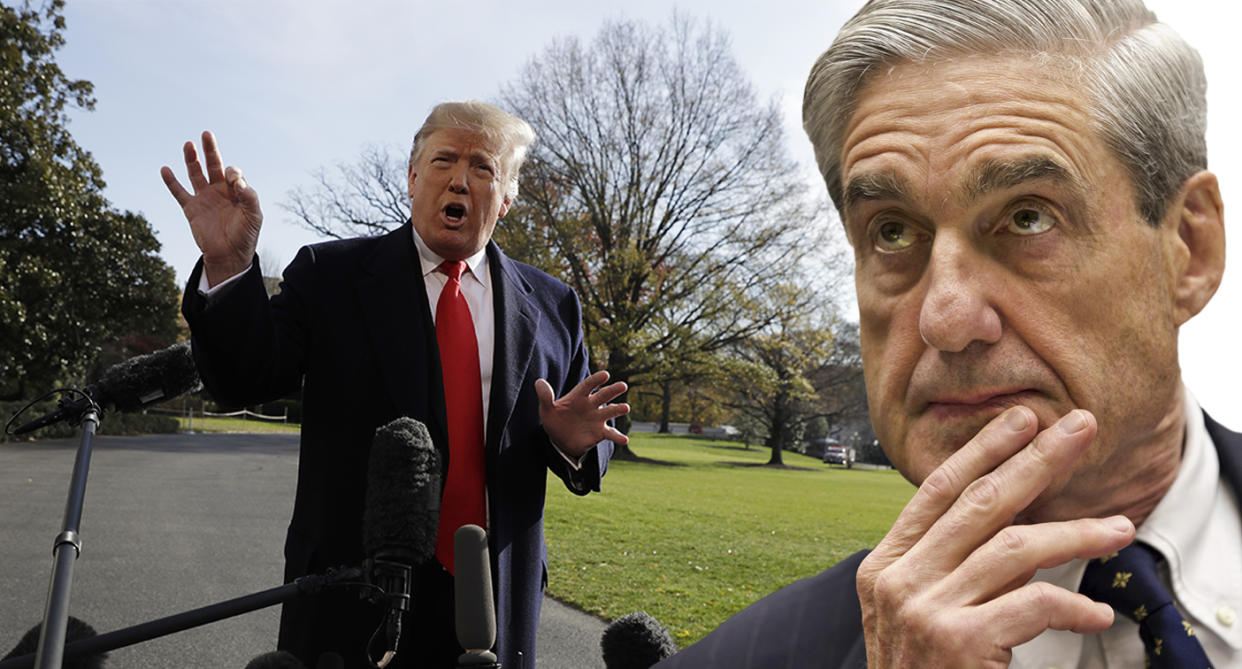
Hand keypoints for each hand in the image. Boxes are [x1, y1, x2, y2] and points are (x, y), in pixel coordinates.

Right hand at [161, 131, 262, 286]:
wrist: (229, 255)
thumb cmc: (245, 235)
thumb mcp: (254, 215)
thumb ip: (249, 195)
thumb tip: (236, 179)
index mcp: (236, 191)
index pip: (232, 173)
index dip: (232, 173)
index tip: (232, 180)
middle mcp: (220, 191)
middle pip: (214, 165)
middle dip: (211, 150)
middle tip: (207, 134)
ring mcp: (204, 198)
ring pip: (196, 174)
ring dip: (191, 160)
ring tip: (188, 144)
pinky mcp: (191, 208)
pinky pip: (179, 192)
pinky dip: (171, 181)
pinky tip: (165, 169)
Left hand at [536, 370, 629, 457]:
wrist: (560, 439)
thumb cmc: (554, 419)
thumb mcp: (546, 409)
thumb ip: (545, 396)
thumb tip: (539, 382)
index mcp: (579, 396)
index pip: (588, 385)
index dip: (596, 380)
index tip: (605, 374)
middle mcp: (591, 405)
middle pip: (603, 395)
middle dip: (613, 390)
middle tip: (623, 385)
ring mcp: (597, 418)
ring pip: (610, 412)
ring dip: (618, 409)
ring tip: (625, 408)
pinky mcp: (600, 432)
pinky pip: (610, 434)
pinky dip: (618, 437)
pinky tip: (624, 440)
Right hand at [857, 407, 1135, 667]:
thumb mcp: (912, 617)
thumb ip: (945, 571)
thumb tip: (1010, 527)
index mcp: (884, 566)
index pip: (938, 491)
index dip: (983, 451)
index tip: (1021, 421)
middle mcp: (897, 580)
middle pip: (980, 503)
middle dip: (1037, 460)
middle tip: (1080, 430)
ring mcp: (923, 609)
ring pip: (1016, 548)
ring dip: (1076, 533)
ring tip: (1119, 527)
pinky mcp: (956, 641)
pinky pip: (1031, 604)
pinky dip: (1071, 605)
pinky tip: (1095, 612)